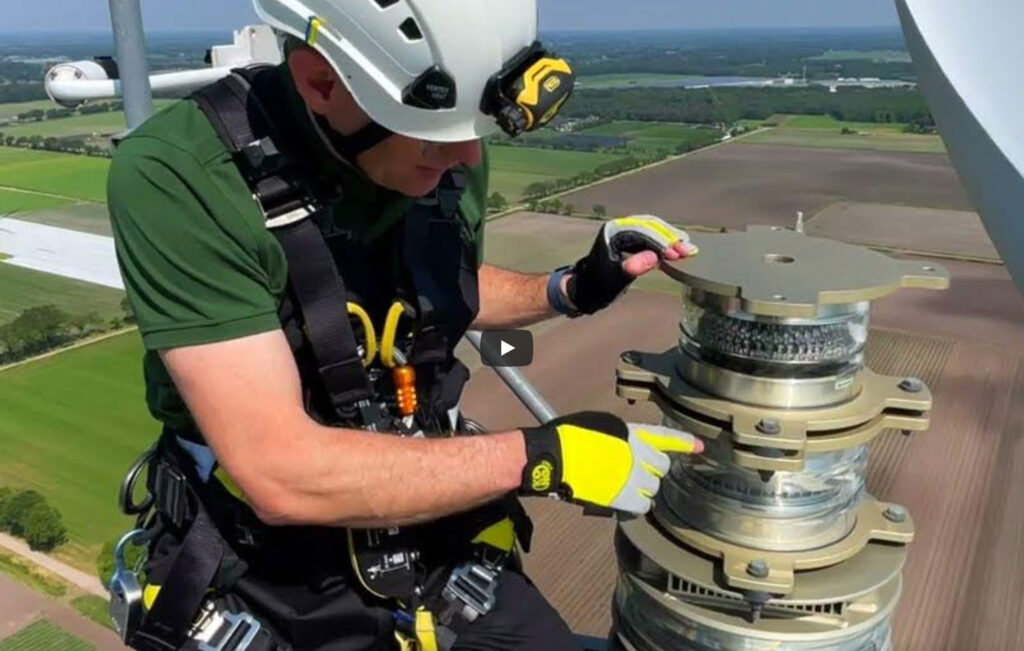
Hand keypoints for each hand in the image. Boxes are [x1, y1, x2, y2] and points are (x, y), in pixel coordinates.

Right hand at [519, 412, 703, 514]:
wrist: (553, 456)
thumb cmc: (568, 438)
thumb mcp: (600, 426)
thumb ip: (621, 438)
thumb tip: (629, 451)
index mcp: (630, 432)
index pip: (664, 437)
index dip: (683, 442)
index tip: (700, 446)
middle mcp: (636, 452)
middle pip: (661, 467)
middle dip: (652, 471)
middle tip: (634, 473)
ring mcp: (630, 475)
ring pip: (653, 488)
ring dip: (643, 488)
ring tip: (624, 485)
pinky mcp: (622, 495)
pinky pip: (643, 505)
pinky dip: (637, 504)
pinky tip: (625, 500)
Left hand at [566, 215, 696, 314]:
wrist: (584, 290)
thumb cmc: (596, 286)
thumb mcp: (614, 280)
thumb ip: (632, 268)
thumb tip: (653, 258)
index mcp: (613, 232)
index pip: (643, 232)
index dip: (662, 242)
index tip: (676, 254)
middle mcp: (619, 228)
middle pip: (651, 226)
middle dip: (670, 238)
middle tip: (688, 251)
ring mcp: (625, 233)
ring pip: (653, 229)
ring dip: (671, 239)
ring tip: (688, 249)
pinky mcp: (630, 241)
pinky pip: (651, 237)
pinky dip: (665, 243)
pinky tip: (677, 249)